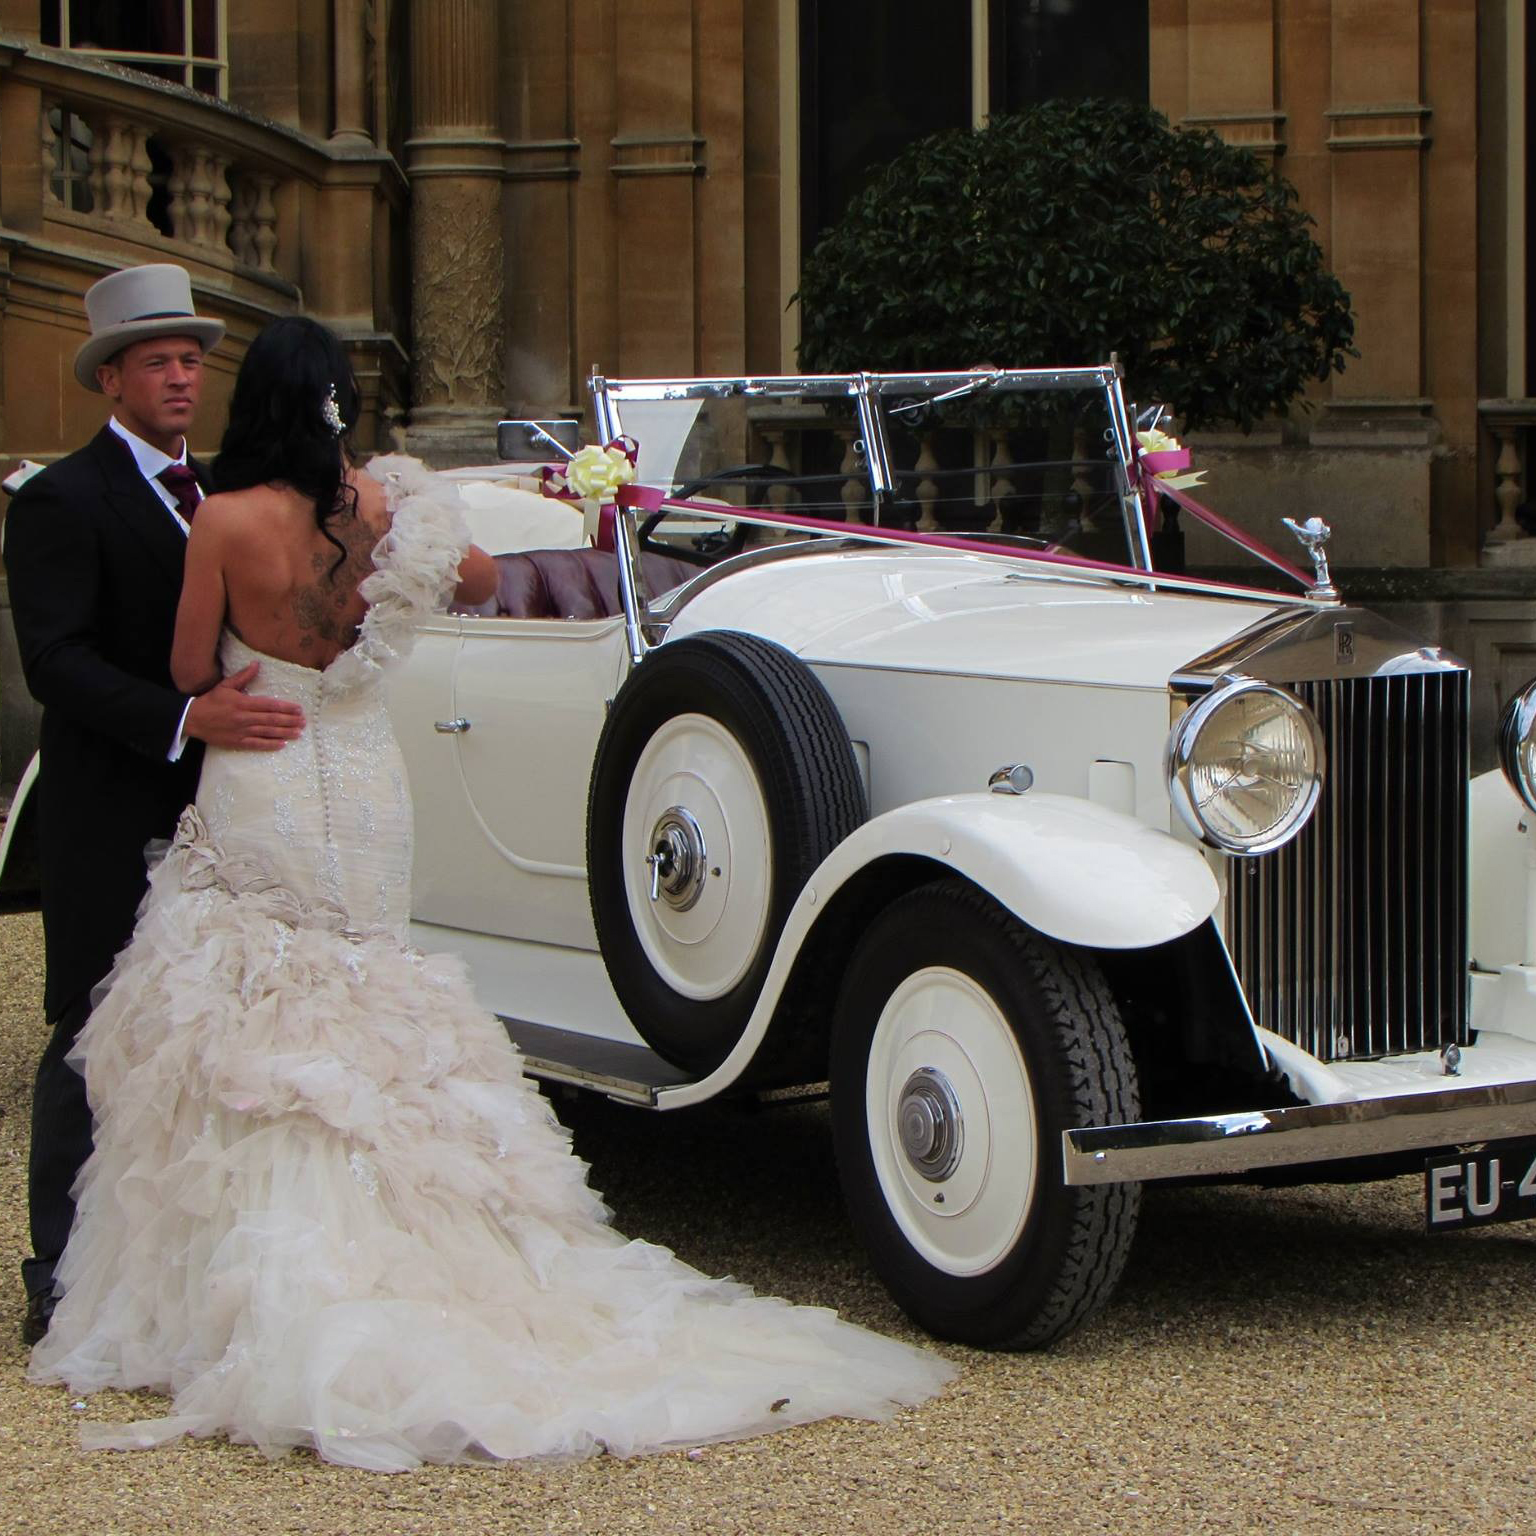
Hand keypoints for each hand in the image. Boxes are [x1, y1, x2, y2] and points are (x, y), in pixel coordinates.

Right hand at [184, 661, 305, 750]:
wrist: (192, 719)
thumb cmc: (211, 701)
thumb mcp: (225, 686)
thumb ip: (243, 676)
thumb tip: (257, 664)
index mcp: (243, 703)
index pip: (269, 705)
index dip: (285, 707)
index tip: (298, 708)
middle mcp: (244, 717)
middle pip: (272, 720)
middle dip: (290, 720)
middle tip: (304, 721)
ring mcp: (241, 731)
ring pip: (267, 732)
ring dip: (285, 733)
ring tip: (299, 733)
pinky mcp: (237, 742)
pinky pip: (256, 744)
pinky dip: (270, 745)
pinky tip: (282, 744)